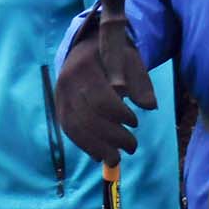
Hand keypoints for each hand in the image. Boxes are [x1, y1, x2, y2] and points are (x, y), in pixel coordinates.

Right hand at [53, 13, 157, 163]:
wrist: (84, 49)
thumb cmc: (112, 56)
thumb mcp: (131, 61)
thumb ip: (140, 82)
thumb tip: (150, 106)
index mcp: (85, 67)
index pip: (100, 99)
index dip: (119, 115)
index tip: (135, 122)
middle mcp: (67, 83)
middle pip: (87, 118)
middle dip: (112, 137)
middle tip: (132, 147)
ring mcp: (60, 97)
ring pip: (75, 129)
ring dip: (97, 148)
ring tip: (116, 159)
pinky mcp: (59, 109)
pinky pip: (69, 132)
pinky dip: (85, 146)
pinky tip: (99, 155)